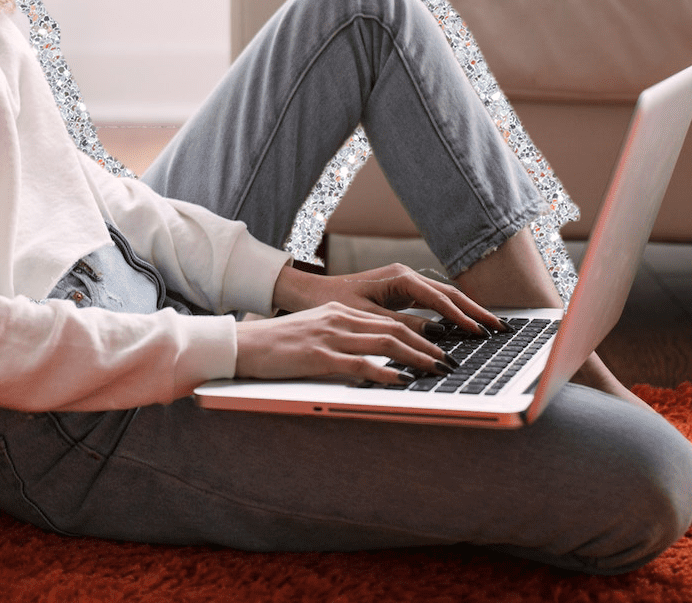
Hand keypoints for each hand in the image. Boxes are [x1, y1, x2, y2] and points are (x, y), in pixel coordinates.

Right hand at [233, 302, 451, 383]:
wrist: (242, 345)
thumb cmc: (275, 345)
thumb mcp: (313, 333)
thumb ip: (340, 339)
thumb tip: (370, 356)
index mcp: (339, 312)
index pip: (388, 321)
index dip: (419, 334)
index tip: (439, 348)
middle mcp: (339, 318)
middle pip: (394, 329)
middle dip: (427, 346)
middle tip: (450, 362)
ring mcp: (330, 336)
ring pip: (385, 343)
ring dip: (417, 358)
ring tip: (437, 370)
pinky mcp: (319, 356)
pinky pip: (361, 363)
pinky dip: (386, 372)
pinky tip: (403, 380)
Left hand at [272, 262, 506, 337]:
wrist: (311, 293)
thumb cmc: (333, 303)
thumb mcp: (367, 318)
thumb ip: (402, 326)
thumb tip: (436, 336)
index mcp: (400, 278)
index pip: (440, 299)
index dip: (462, 317)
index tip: (481, 332)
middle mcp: (406, 276)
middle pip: (450, 294)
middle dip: (476, 312)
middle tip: (501, 329)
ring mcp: (406, 283)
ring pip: (445, 298)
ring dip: (467, 313)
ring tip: (491, 328)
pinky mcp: (402, 292)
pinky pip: (434, 303)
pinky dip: (451, 314)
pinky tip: (465, 327)